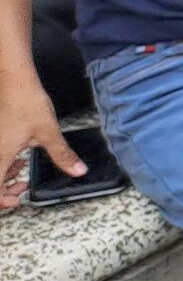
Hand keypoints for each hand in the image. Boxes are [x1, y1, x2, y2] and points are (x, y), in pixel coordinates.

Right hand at [0, 85, 80, 213]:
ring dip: (3, 177)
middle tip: (20, 191)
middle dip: (3, 192)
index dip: (2, 201)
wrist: (13, 79)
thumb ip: (62, 155)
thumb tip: (77, 171)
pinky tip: (18, 159)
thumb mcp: (48, 132)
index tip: (18, 200)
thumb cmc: (26, 102)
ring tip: (21, 173)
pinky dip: (3, 164)